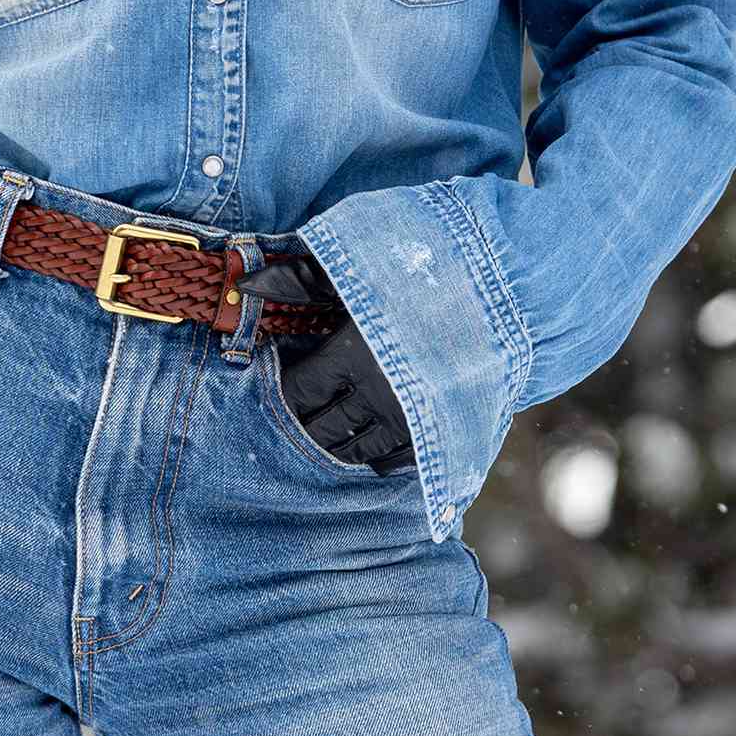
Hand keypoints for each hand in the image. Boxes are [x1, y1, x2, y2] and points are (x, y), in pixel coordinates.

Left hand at [240, 251, 416, 475]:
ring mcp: (407, 419)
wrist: (488, 299)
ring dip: (336, 445)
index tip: (281, 384)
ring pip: (355, 450)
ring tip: (326, 435)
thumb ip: (299, 281)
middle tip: (298, 417)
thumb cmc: (415, 282)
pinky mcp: (435, 434)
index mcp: (350, 355)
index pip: (300, 392)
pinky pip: (392, 462)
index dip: (285, 392)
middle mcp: (375, 393)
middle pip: (322, 428)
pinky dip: (374, 457)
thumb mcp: (355, 273)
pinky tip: (367, 445)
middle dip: (304, 425)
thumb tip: (247, 284)